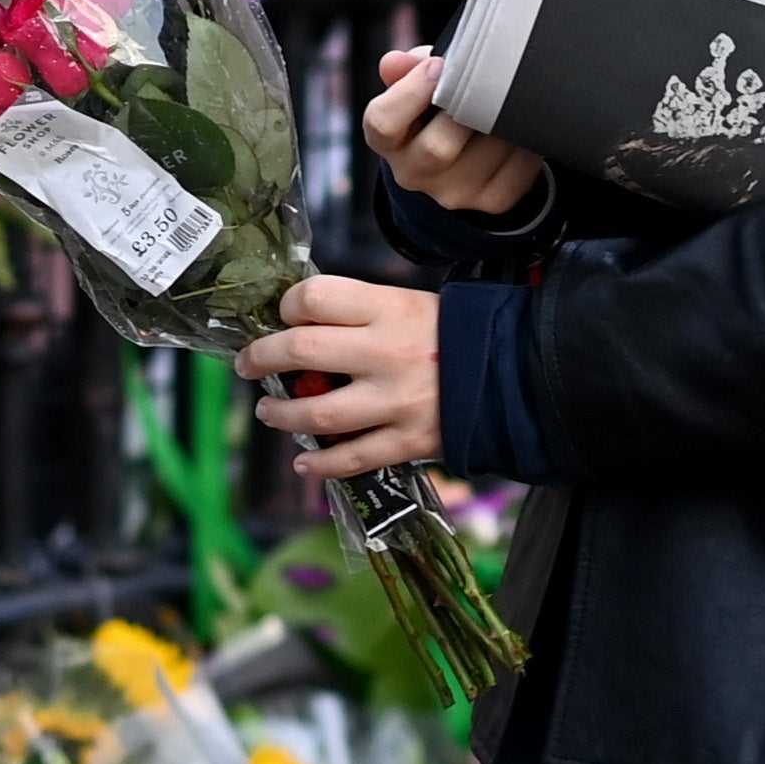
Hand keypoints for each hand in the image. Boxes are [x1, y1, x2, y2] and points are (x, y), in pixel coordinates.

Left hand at [246, 274, 443, 477]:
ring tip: (269, 413)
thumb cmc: (453, 334)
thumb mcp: (409, 304)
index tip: (282, 317)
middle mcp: (386, 352)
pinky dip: (321, 465)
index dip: (287, 306)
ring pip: (317, 413)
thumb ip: (359, 313)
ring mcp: (396, 400)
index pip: (315, 298)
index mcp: (388, 308)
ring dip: (281, 415)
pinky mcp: (408, 440)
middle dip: (261, 358)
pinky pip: (351, 458)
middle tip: (249, 364)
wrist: (515, 374)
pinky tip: (304, 463)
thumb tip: (300, 322)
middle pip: (302, 350)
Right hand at [363, 43, 546, 219]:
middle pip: (438, 149)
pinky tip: (523, 127)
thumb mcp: (416, 84)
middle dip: (466, 108)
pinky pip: (519, 171)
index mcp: (388, 141)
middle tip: (483, 81)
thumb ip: (407, 68)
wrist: (458, 157)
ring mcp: (453, 192)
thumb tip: (394, 62)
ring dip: (504, 121)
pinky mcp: (492, 201)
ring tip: (509, 98)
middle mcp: (414, 173)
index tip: (437, 66)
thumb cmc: (434, 110)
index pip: (383, 123)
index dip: (410, 92)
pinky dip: (527, 145)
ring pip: (487, 156)